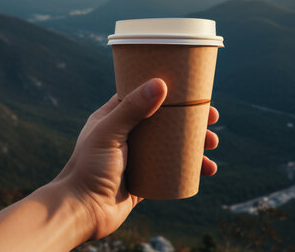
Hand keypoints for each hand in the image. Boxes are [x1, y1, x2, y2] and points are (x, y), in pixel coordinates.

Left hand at [56, 78, 219, 240]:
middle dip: (192, 118)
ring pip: (174, 144)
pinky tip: (207, 169)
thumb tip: (160, 84)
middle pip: (166, 120)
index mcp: (114, 117)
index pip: (145, 95)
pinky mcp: (147, 178)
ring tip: (212, 144)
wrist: (81, 211)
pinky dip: (193, 168)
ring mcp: (139, 157)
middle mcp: (128, 134)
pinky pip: (175, 169)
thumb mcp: (109, 133)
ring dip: (197, 143)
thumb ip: (132, 109)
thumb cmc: (88, 168)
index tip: (193, 88)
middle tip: (212, 118)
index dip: (170, 90)